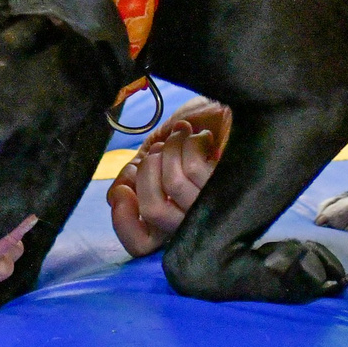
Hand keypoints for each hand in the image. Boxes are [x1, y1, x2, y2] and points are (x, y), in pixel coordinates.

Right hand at [109, 100, 229, 256]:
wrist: (231, 101)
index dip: (123, 221)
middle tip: (160, 149)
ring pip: (173, 185)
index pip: (140, 244)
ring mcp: (213, 204)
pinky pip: (192, 169)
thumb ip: (134, 174)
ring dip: (171, 150)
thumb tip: (116, 195)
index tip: (122, 190)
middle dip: (147, 170)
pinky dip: (189, 143)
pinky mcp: (228, 186)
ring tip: (184, 135)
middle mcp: (192, 218)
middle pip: (153, 212)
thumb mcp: (156, 150)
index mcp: (170, 214)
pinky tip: (201, 136)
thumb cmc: (195, 128)